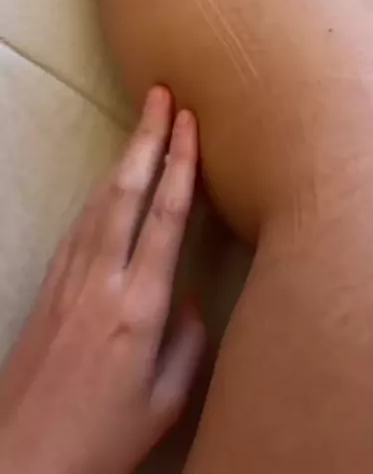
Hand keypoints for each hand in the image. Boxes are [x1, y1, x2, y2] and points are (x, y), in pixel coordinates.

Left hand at [0, 87, 204, 473]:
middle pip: (127, 192)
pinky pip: (80, 225)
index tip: (190, 123)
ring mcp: (70, 280)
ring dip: (123, 158)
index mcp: (139, 307)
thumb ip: (187, 342)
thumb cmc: (102, 439)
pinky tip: (110, 183)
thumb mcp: (165, 401)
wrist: (22, 460)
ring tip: (142, 126)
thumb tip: (187, 297)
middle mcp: (102, 281)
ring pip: (99, 202)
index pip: (165, 217)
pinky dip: (100, 193)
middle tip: (162, 95)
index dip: (180, 164)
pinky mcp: (50, 288)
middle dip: (147, 139)